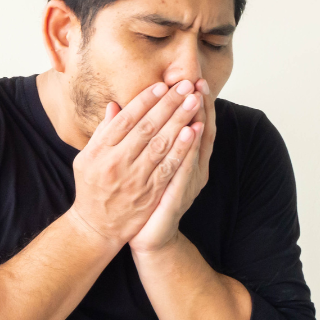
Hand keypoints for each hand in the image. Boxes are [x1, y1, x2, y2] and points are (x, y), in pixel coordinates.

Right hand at [69, 78, 204, 248]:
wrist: (96, 227)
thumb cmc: (91, 188)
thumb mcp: (86, 159)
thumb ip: (102, 133)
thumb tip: (114, 106)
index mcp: (100, 151)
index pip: (126, 119)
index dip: (145, 100)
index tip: (161, 85)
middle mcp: (117, 163)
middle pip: (147, 127)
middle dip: (168, 104)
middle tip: (185, 85)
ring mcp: (135, 179)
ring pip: (161, 144)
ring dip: (179, 120)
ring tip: (193, 101)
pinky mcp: (150, 193)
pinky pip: (169, 167)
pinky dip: (182, 148)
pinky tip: (193, 132)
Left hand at [128, 78, 215, 253]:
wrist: (149, 238)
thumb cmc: (146, 200)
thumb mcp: (144, 166)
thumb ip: (140, 141)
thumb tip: (120, 110)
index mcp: (185, 160)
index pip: (193, 126)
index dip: (195, 105)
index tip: (194, 81)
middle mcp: (192, 170)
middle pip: (199, 133)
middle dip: (199, 107)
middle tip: (199, 83)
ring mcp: (188, 184)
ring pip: (194, 148)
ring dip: (197, 122)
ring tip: (198, 100)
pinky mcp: (179, 197)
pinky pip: (185, 169)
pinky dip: (188, 150)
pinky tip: (190, 133)